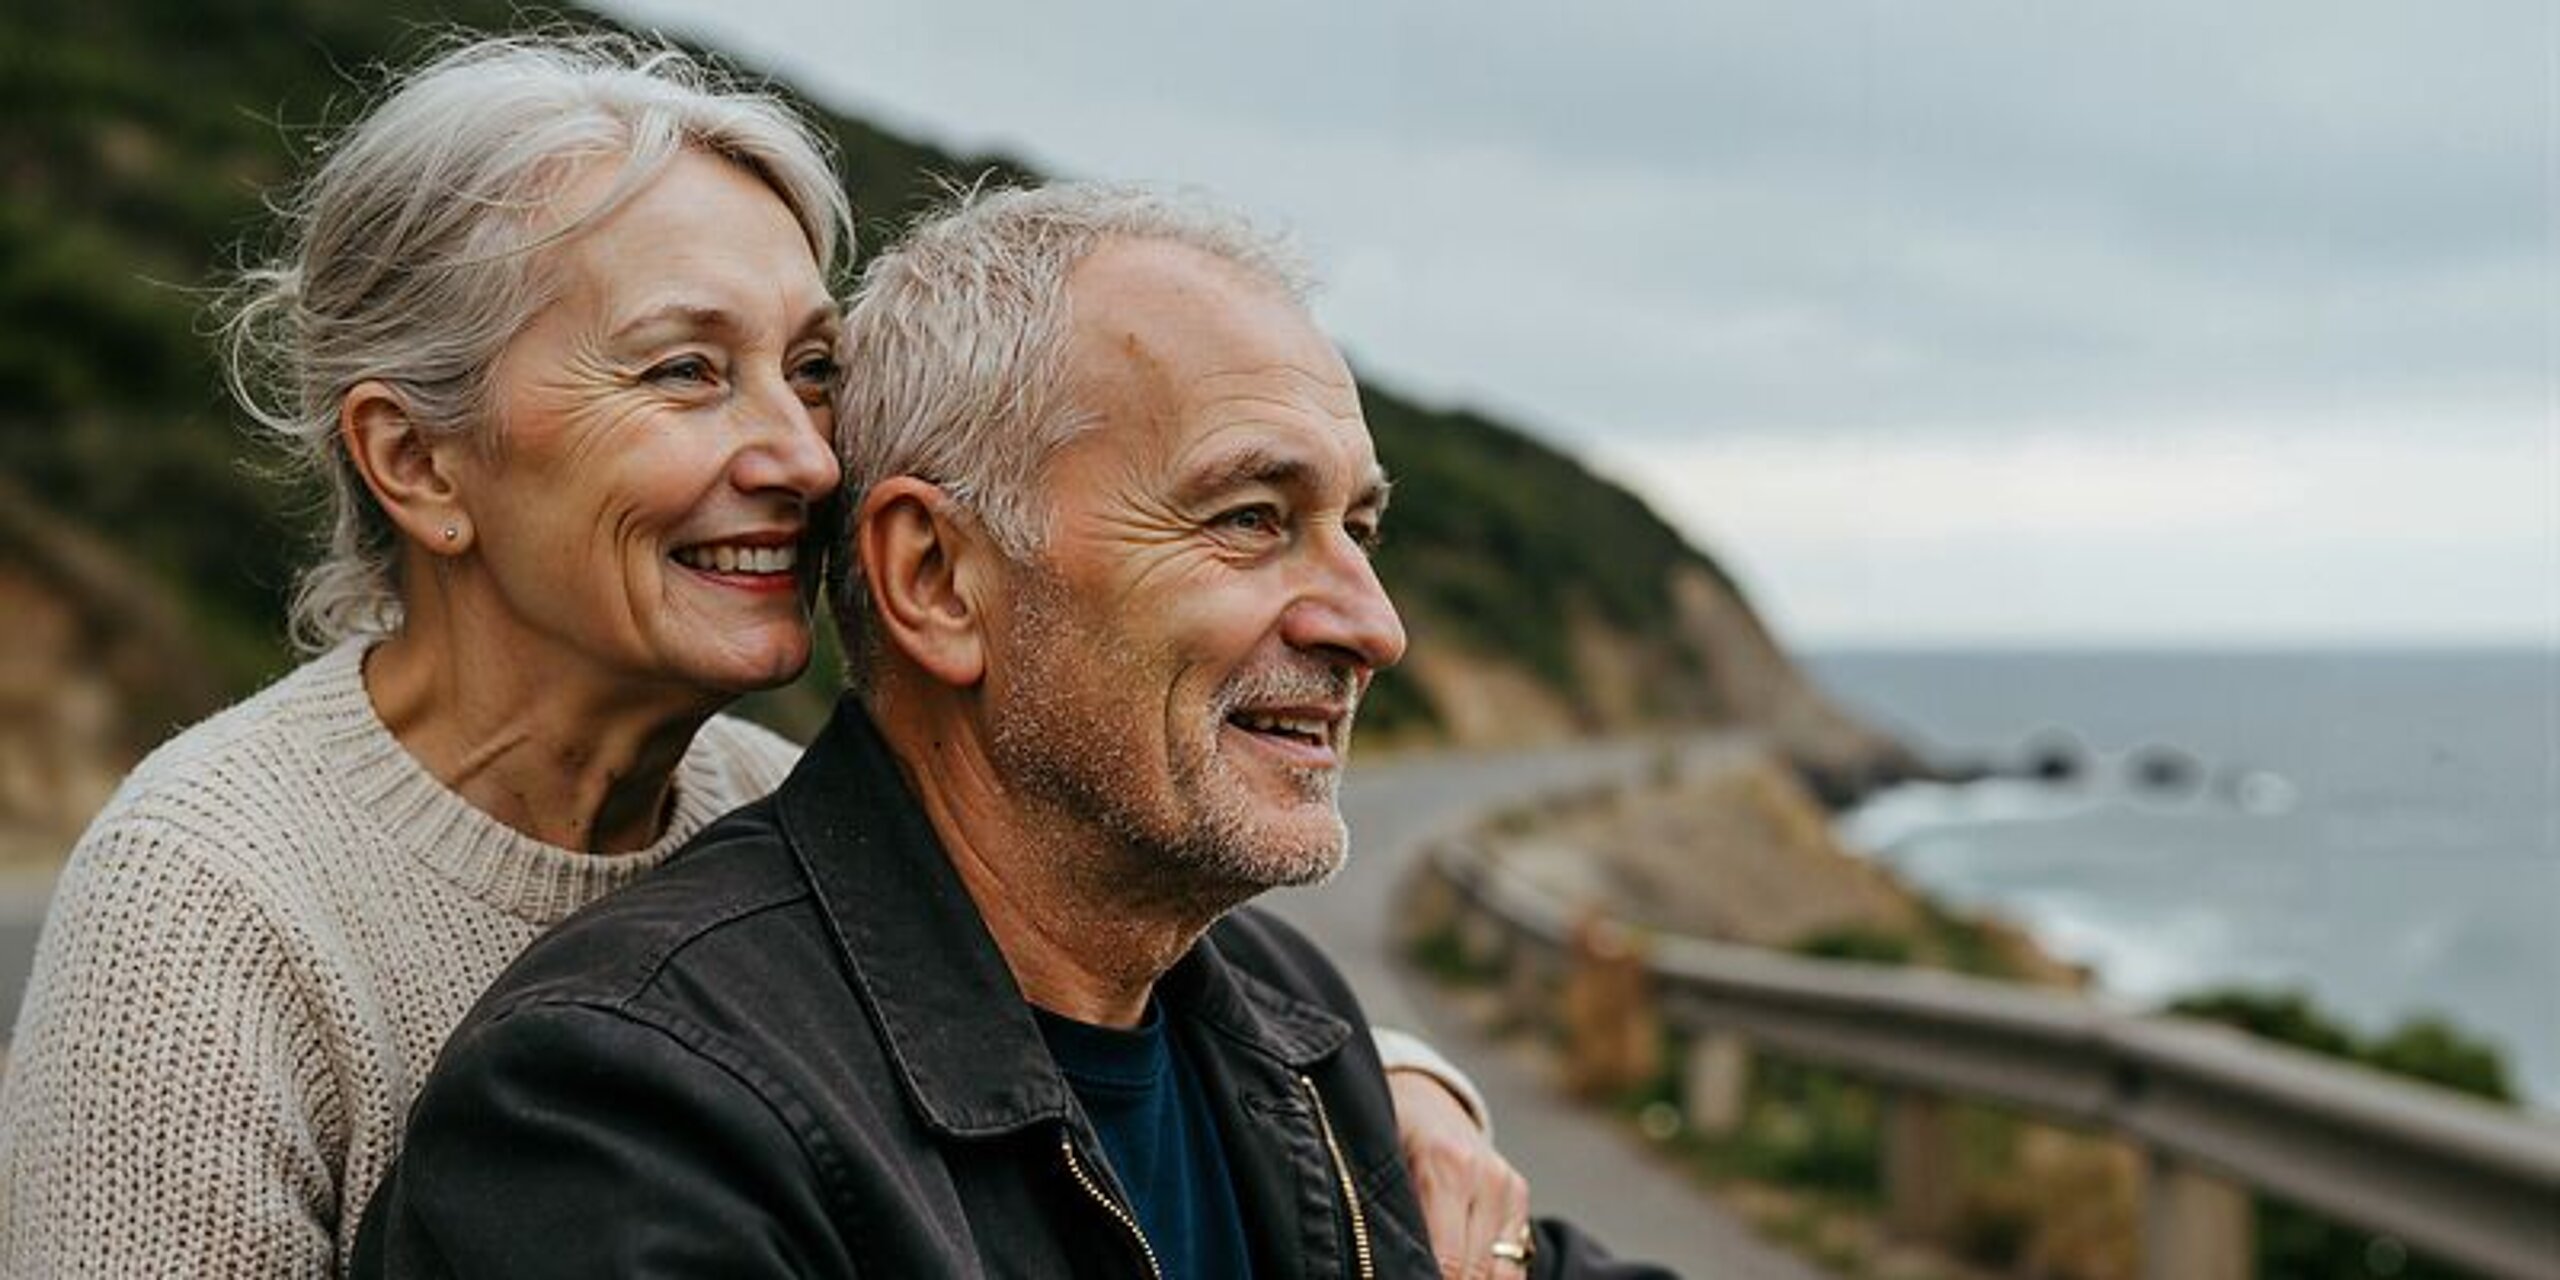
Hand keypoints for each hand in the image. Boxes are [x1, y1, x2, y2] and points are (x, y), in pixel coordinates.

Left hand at [1386, 1069, 1532, 1277]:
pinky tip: (1467, 1275)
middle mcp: (1487, 1177)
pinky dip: (1492, 1276)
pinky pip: (1515, 1259)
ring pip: (1502, 1272)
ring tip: (1446, 1278)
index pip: (1448, 1259)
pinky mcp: (1520, 1195)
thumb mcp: (1382, 1167)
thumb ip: (1395, 1216)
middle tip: (1419, 1279)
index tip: (1405, 1279)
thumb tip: (1398, 1267)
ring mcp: (1508, 1187)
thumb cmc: (1391, 1135)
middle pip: (1475, 1270)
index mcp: (1448, 1167)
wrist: (1422, 1099)